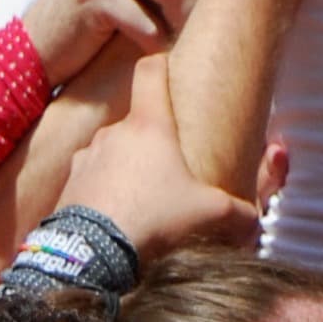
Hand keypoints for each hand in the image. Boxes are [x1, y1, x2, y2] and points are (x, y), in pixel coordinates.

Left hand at [58, 53, 263, 262]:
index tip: (168, 68)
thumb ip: (238, 211)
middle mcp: (113, 133)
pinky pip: (89, 180)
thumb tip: (254, 220)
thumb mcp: (207, 214)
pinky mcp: (69, 187)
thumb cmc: (152, 220)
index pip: (149, 70)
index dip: (160, 64)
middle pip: (134, 120)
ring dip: (122, 166)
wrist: (91, 257)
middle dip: (149, 140)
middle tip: (166, 167)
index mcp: (148, 125)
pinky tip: (114, 217)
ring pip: (110, 151)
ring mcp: (86, 158)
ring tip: (138, 197)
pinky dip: (100, 192)